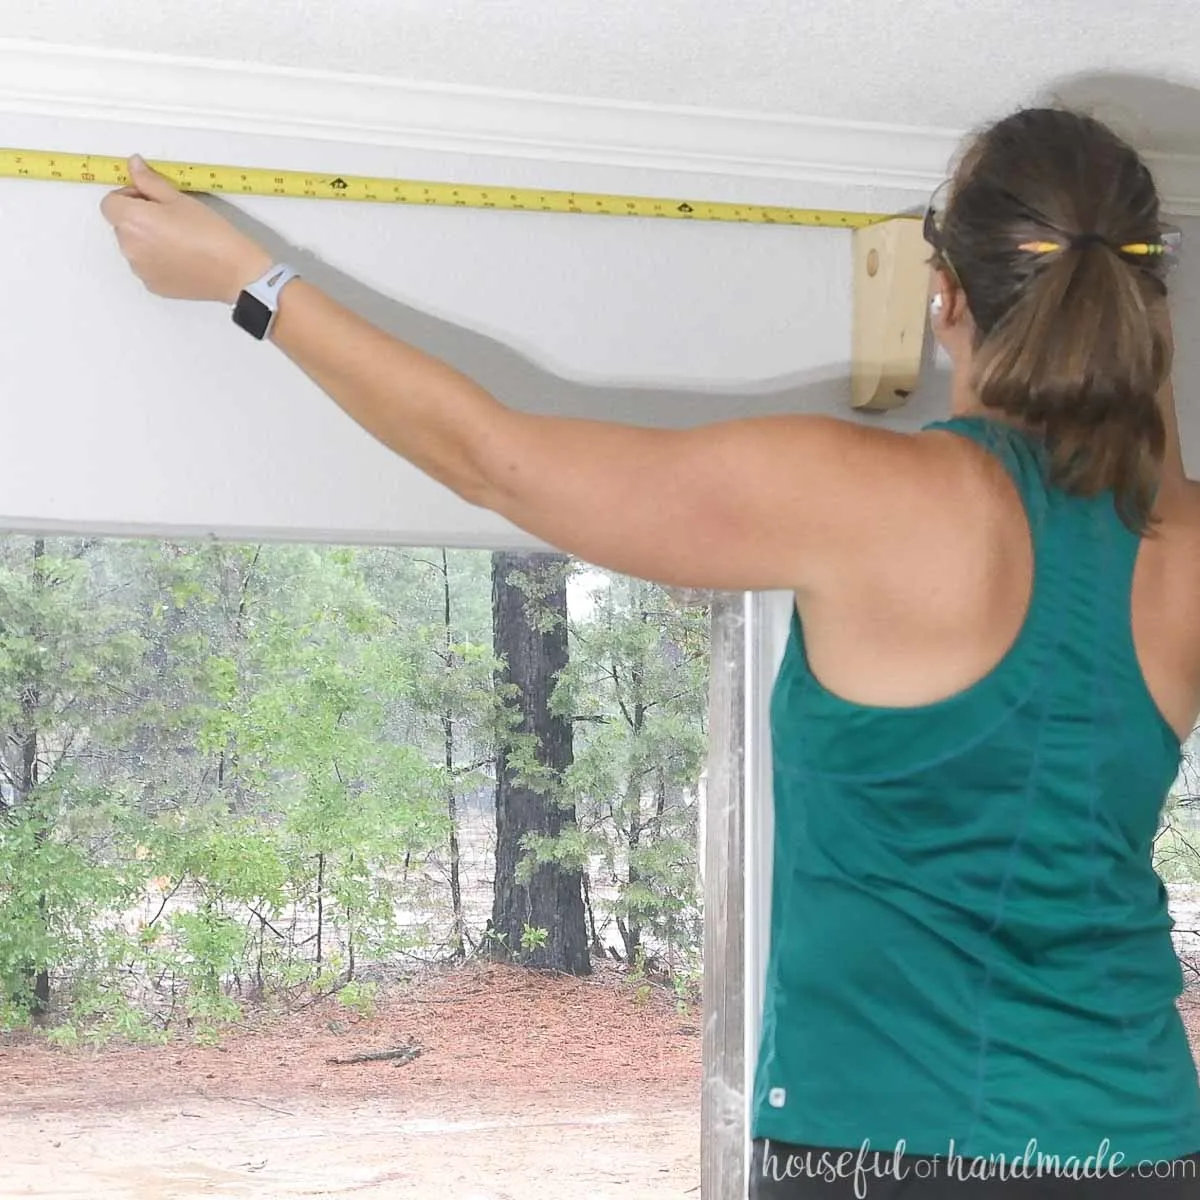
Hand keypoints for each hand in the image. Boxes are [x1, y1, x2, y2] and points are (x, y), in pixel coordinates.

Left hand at [100, 156, 272, 302]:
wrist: (234, 271)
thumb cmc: (211, 233)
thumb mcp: (180, 199)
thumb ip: (150, 181)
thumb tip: (134, 165)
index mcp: (133, 220)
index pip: (109, 203)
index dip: (128, 197)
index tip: (150, 200)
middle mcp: (129, 246)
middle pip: (122, 226)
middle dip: (139, 219)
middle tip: (170, 220)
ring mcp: (139, 269)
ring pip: (134, 247)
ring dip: (147, 240)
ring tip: (179, 241)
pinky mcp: (152, 285)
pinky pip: (146, 267)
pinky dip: (157, 261)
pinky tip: (182, 258)